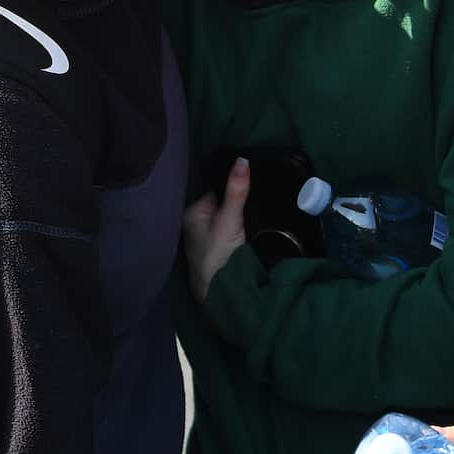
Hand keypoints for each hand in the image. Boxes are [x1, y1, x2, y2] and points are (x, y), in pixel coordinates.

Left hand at [182, 157, 249, 302]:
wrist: (218, 294)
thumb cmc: (217, 255)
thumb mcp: (230, 220)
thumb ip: (236, 191)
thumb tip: (243, 159)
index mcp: (192, 212)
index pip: (217, 189)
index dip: (234, 184)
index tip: (254, 177)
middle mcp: (196, 223)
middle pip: (222, 202)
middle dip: (238, 199)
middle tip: (260, 191)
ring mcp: (208, 237)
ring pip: (228, 216)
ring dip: (241, 214)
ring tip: (259, 205)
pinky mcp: (220, 249)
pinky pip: (232, 228)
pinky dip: (242, 226)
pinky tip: (253, 225)